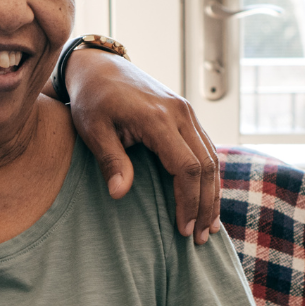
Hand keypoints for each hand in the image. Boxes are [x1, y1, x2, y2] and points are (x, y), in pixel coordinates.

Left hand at [62, 46, 223, 242]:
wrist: (100, 66)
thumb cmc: (92, 99)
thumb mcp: (93, 129)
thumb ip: (110, 160)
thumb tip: (119, 194)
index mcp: (158, 118)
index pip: (186, 167)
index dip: (188, 202)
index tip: (183, 229)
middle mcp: (180, 113)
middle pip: (206, 166)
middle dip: (205, 205)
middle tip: (199, 238)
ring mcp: (187, 112)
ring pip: (212, 158)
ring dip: (212, 194)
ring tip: (208, 227)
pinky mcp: (186, 115)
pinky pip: (206, 149)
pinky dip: (209, 177)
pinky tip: (206, 199)